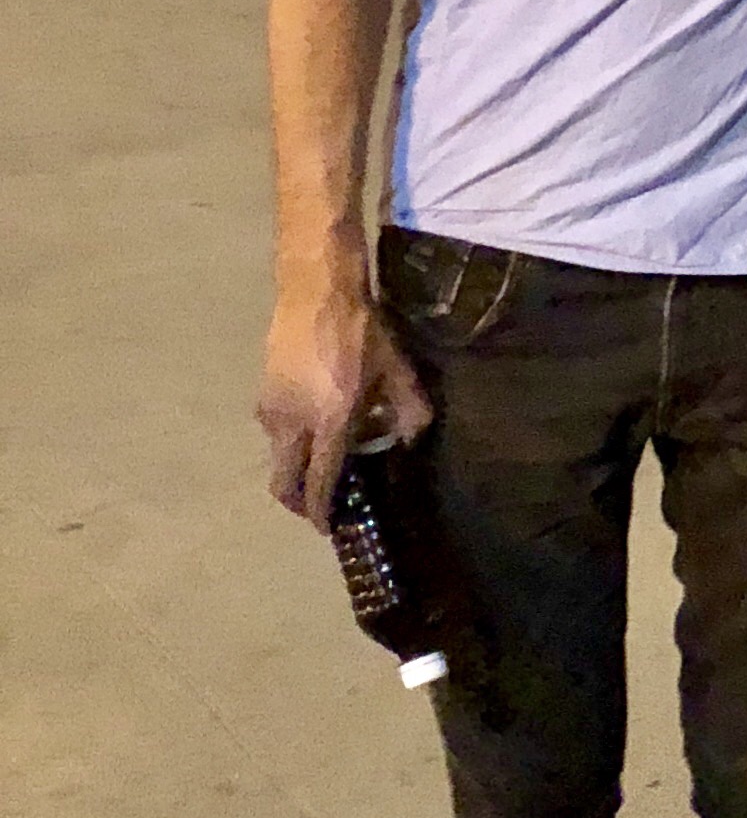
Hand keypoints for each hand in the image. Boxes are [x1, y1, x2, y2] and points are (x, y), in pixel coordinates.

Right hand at [260, 273, 431, 530]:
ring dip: (294, 468)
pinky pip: (273, 431)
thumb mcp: (395, 368)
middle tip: (317, 505)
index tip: (327, 527)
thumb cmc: (360, 330)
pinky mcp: (262, 393)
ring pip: (277, 456)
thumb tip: (413, 437)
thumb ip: (408, 407)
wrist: (315, 290)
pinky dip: (288, 440)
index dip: (322, 510)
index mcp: (329, 421)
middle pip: (284, 481)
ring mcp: (272, 409)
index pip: (321, 480)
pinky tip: (308, 424)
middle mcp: (294, 423)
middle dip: (299, 502)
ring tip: (319, 459)